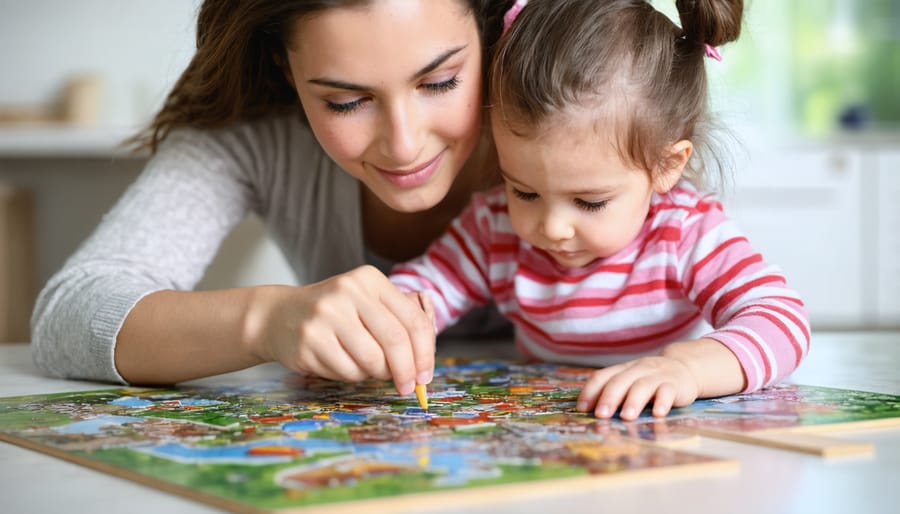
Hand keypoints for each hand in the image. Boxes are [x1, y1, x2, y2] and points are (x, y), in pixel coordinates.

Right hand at [246, 265, 434, 394]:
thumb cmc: (334, 315)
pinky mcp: (310, 339)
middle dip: (406, 370)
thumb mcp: (365, 304)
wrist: (279, 316)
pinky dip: (352, 376)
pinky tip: (342, 363)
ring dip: (376, 373)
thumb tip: (424, 363)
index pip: (412, 320)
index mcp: (369, 279)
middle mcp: (348, 291)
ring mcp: (326, 315)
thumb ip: (397, 323)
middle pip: (395, 340)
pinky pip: (347, 370)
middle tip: (408, 387)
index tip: (425, 375)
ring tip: (366, 368)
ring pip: (371, 360)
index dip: (425, 353)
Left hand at [575, 355, 699, 420]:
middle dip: (609, 398)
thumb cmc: (651, 379)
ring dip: (633, 401)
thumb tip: (592, 413)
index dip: (590, 392)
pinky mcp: (675, 384)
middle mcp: (638, 369)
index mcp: (623, 369)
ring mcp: (657, 376)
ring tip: (626, 417)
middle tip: (601, 415)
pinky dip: (662, 402)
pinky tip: (658, 413)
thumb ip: (615, 392)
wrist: (685, 367)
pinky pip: (668, 391)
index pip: (602, 376)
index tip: (582, 408)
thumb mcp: (631, 381)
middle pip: (620, 381)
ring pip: (642, 386)